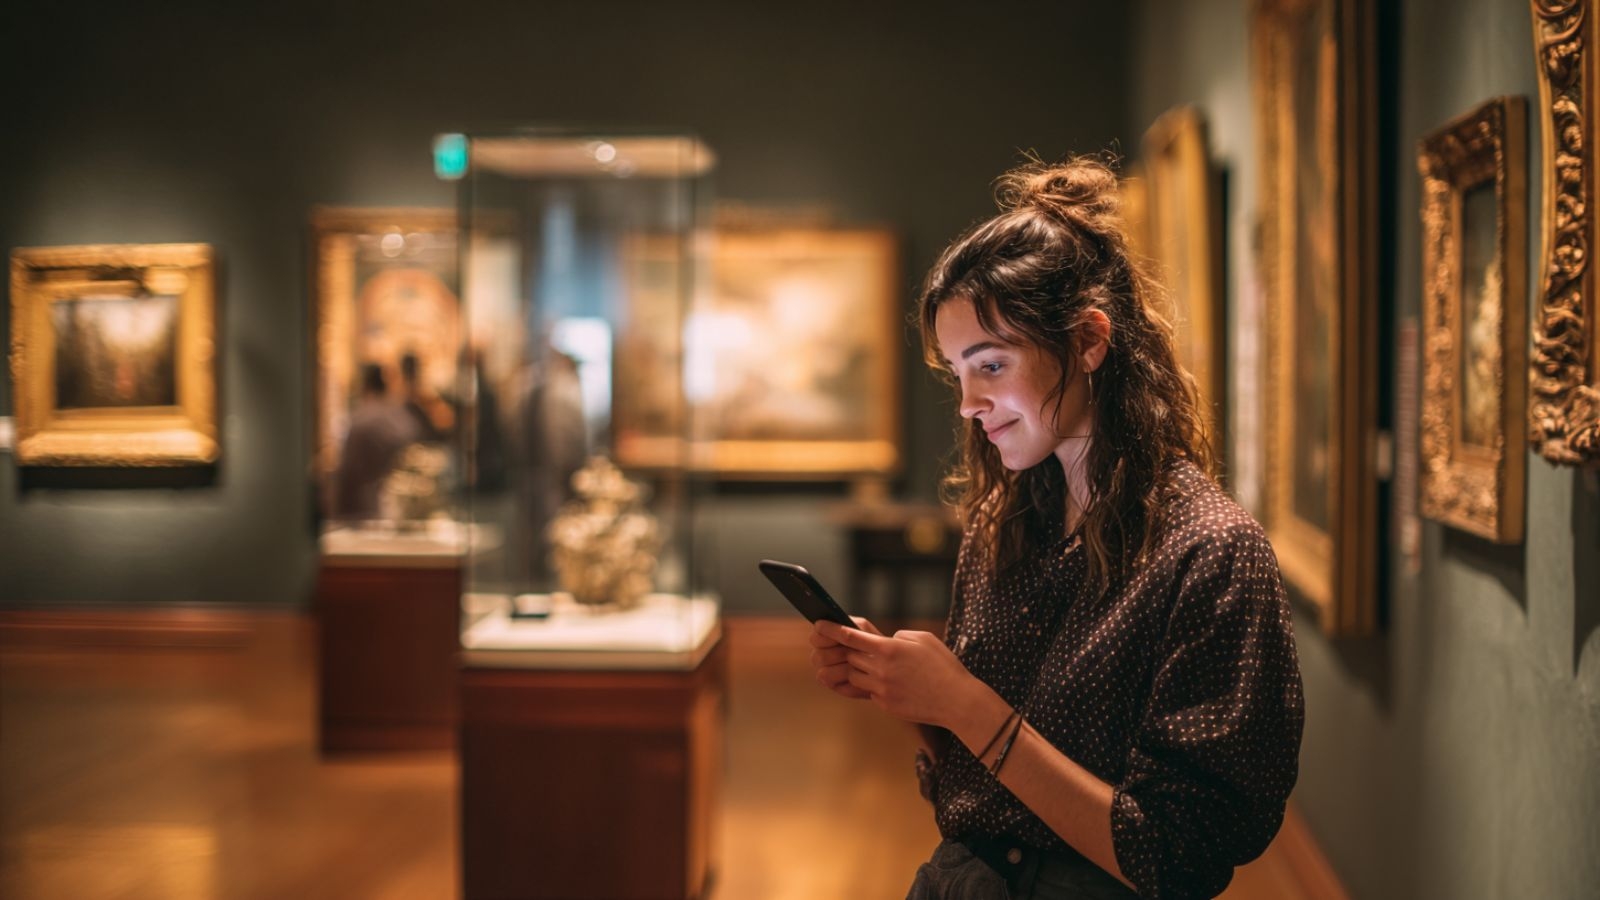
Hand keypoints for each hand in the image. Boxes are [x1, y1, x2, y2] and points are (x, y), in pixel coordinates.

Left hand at [812, 619, 981, 727]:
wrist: (957, 701)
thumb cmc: (944, 666)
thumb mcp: (924, 639)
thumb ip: (899, 636)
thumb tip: (886, 641)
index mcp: (889, 649)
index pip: (850, 637)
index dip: (832, 630)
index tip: (819, 625)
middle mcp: (881, 670)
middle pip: (850, 657)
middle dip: (850, 651)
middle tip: (854, 647)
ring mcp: (882, 690)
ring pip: (856, 676)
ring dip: (861, 669)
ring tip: (879, 666)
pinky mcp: (886, 705)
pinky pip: (870, 692)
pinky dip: (874, 685)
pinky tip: (894, 683)